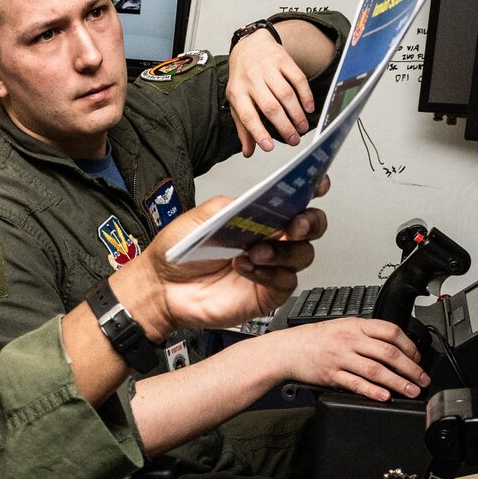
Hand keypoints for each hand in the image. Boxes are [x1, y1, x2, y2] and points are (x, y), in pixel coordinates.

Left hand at [114, 192, 324, 336]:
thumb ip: (233, 206)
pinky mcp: (266, 294)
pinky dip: (268, 273)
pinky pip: (285, 282)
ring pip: (303, 255)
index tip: (317, 184)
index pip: (295, 201)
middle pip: (311, 228)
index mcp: (259, 218)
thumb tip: (261, 201)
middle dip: (309, 222)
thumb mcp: (201, 217)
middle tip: (295, 224)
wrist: (160, 288)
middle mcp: (271, 240)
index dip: (311, 190)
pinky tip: (245, 268)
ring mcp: (271, 268)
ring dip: (283, 250)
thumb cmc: (178, 253)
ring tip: (255, 251)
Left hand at [228, 28, 316, 157]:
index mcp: (237, 93)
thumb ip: (243, 127)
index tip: (269, 147)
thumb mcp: (236, 101)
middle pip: (270, 107)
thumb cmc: (243, 78)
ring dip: (296, 114)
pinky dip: (305, 95)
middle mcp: (251, 79)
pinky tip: (308, 108)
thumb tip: (249, 152)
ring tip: (302, 127)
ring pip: (286, 94)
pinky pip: (298, 79)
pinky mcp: (283, 59)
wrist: (250, 45)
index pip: (248, 116)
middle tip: (294, 140)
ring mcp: (267, 68)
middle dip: (284, 126)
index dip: (259, 133)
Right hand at [269, 316, 428, 402]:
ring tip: (411, 391)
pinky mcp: (331, 375)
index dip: (409, 346)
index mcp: (356, 325)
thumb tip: (395, 348)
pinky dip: (372, 391)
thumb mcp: (343, 327)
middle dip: (410, 368)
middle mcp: (350, 340)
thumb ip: (367, 335)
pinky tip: (384, 396)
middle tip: (422, 380)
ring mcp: (340, 358)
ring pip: (376, 370)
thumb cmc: (315, 340)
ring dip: (397, 382)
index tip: (418, 359)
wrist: (287, 349)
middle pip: (388, 353)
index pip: (391, 332)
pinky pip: (355, 384)